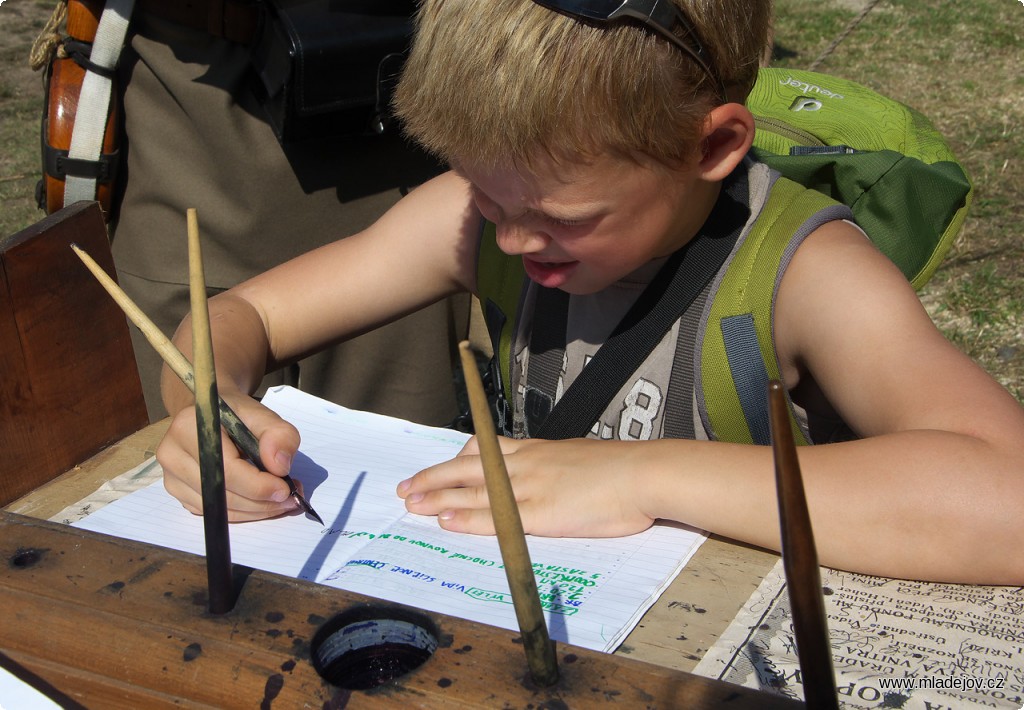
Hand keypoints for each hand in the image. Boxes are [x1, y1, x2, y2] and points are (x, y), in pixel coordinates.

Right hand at [156, 393, 302, 521]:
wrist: (215, 416)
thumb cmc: (239, 416)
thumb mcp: (265, 416)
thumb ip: (279, 435)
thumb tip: (279, 466)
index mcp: (189, 427)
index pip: (225, 468)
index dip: (258, 484)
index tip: (285, 489)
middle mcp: (171, 453)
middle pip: (220, 493)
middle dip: (260, 502)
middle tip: (290, 499)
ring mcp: (171, 477)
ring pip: (217, 508)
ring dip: (253, 511)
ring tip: (281, 502)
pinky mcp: (178, 493)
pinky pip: (212, 513)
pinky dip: (241, 513)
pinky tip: (261, 503)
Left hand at [397, 436, 654, 537]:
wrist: (643, 474)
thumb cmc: (623, 469)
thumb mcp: (582, 457)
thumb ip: (559, 465)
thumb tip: (552, 474)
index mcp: (538, 450)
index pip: (487, 450)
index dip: (457, 459)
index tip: (439, 464)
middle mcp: (526, 464)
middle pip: (468, 467)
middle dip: (434, 477)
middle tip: (407, 486)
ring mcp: (530, 488)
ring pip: (472, 490)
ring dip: (438, 497)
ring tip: (411, 503)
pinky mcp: (539, 513)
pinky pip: (493, 516)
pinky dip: (466, 519)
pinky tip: (445, 521)